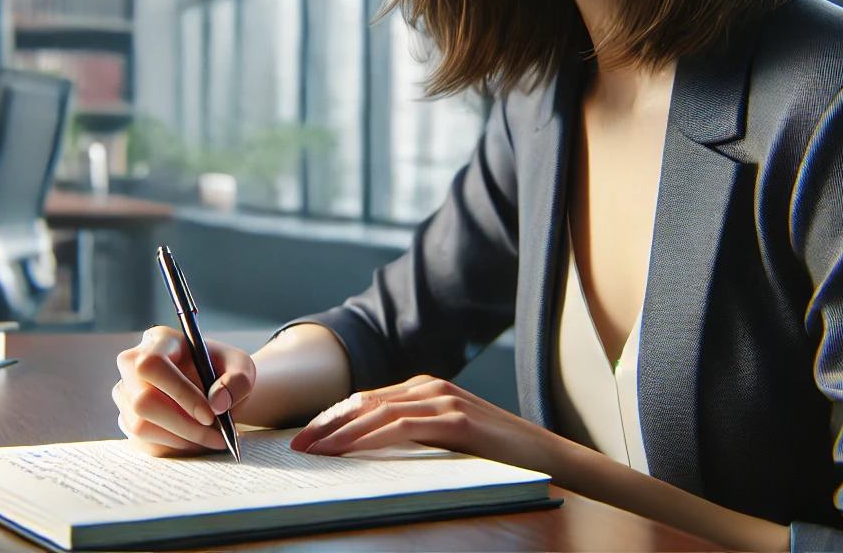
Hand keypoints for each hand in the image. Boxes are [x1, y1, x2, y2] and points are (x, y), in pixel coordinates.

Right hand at [112, 326, 254, 456]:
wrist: (215, 389)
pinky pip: (142, 443)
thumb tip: (217, 403)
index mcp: (159, 341)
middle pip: (142, 401)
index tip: (210, 415)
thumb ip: (237, 381)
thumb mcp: (243, 369)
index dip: (179, 392)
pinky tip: (196, 442)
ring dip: (181, 440)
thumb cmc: (225, 372)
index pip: (153, 365)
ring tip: (212, 439)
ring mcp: (125, 393)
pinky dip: (173, 449)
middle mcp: (132, 364)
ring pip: (140, 426)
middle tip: (217, 436)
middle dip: (184, 425)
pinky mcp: (127, 418)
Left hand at [290, 375, 567, 475]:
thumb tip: (364, 452)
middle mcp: (430, 387)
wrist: (545, 455)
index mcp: (424, 389)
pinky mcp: (456, 419)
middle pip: (364, 401)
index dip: (331, 418)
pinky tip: (351, 451)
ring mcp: (444, 399)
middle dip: (326, 423)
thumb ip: (412, 435)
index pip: (365, 400)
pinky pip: (402, 426)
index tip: (304, 438)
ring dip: (341, 432)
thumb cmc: (492, 453)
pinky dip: (371, 437)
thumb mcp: (443, 440)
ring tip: (315, 451)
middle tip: (297, 446)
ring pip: (378, 412)